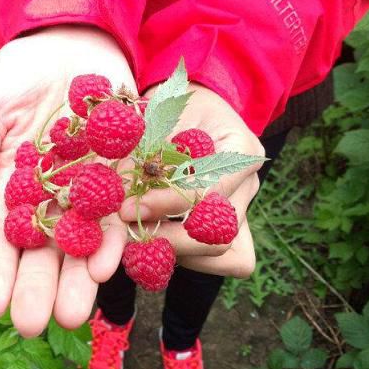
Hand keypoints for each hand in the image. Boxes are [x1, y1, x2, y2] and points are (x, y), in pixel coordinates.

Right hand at [0, 26, 133, 336]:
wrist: (70, 40)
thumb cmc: (16, 76)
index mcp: (10, 189)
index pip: (1, 240)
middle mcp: (50, 199)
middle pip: (43, 252)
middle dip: (37, 289)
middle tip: (33, 325)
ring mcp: (88, 190)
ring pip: (82, 242)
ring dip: (77, 279)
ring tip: (73, 315)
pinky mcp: (123, 174)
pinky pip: (120, 212)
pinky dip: (114, 237)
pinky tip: (108, 266)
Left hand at [119, 84, 264, 277]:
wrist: (192, 111)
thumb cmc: (174, 108)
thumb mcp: (158, 117)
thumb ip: (143, 152)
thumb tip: (120, 189)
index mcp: (240, 150)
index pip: (209, 189)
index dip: (166, 204)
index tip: (127, 208)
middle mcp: (249, 184)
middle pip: (219, 232)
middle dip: (168, 239)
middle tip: (125, 234)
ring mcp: (244, 209)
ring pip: (223, 253)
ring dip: (175, 252)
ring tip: (136, 239)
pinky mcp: (234, 230)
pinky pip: (224, 261)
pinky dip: (189, 258)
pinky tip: (156, 245)